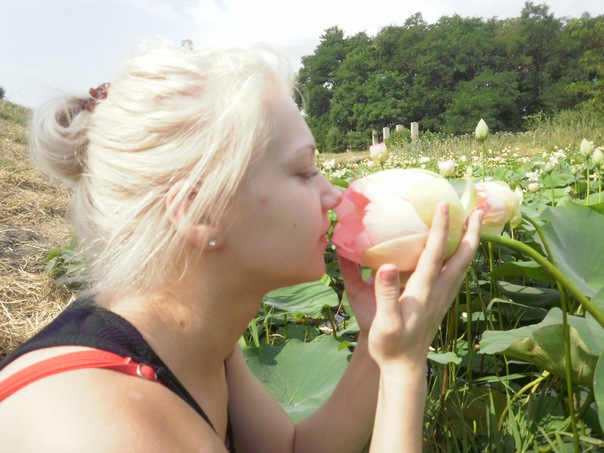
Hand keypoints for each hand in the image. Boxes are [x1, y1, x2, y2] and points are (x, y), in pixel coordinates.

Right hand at [368, 203, 482, 367]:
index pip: (435, 252)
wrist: (404, 368)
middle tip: (479, 209)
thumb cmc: (390, 345)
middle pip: (461, 256)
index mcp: (423, 290)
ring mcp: (441, 298)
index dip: (441, 227)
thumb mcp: (384, 321)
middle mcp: (438, 291)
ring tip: (474, 225)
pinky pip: (456, 275)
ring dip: (470, 243)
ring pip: (462, 265)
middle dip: (471, 231)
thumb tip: (386, 265)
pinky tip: (458, 256)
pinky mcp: (439, 304)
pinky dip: (462, 258)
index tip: (445, 204)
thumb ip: (386, 294)